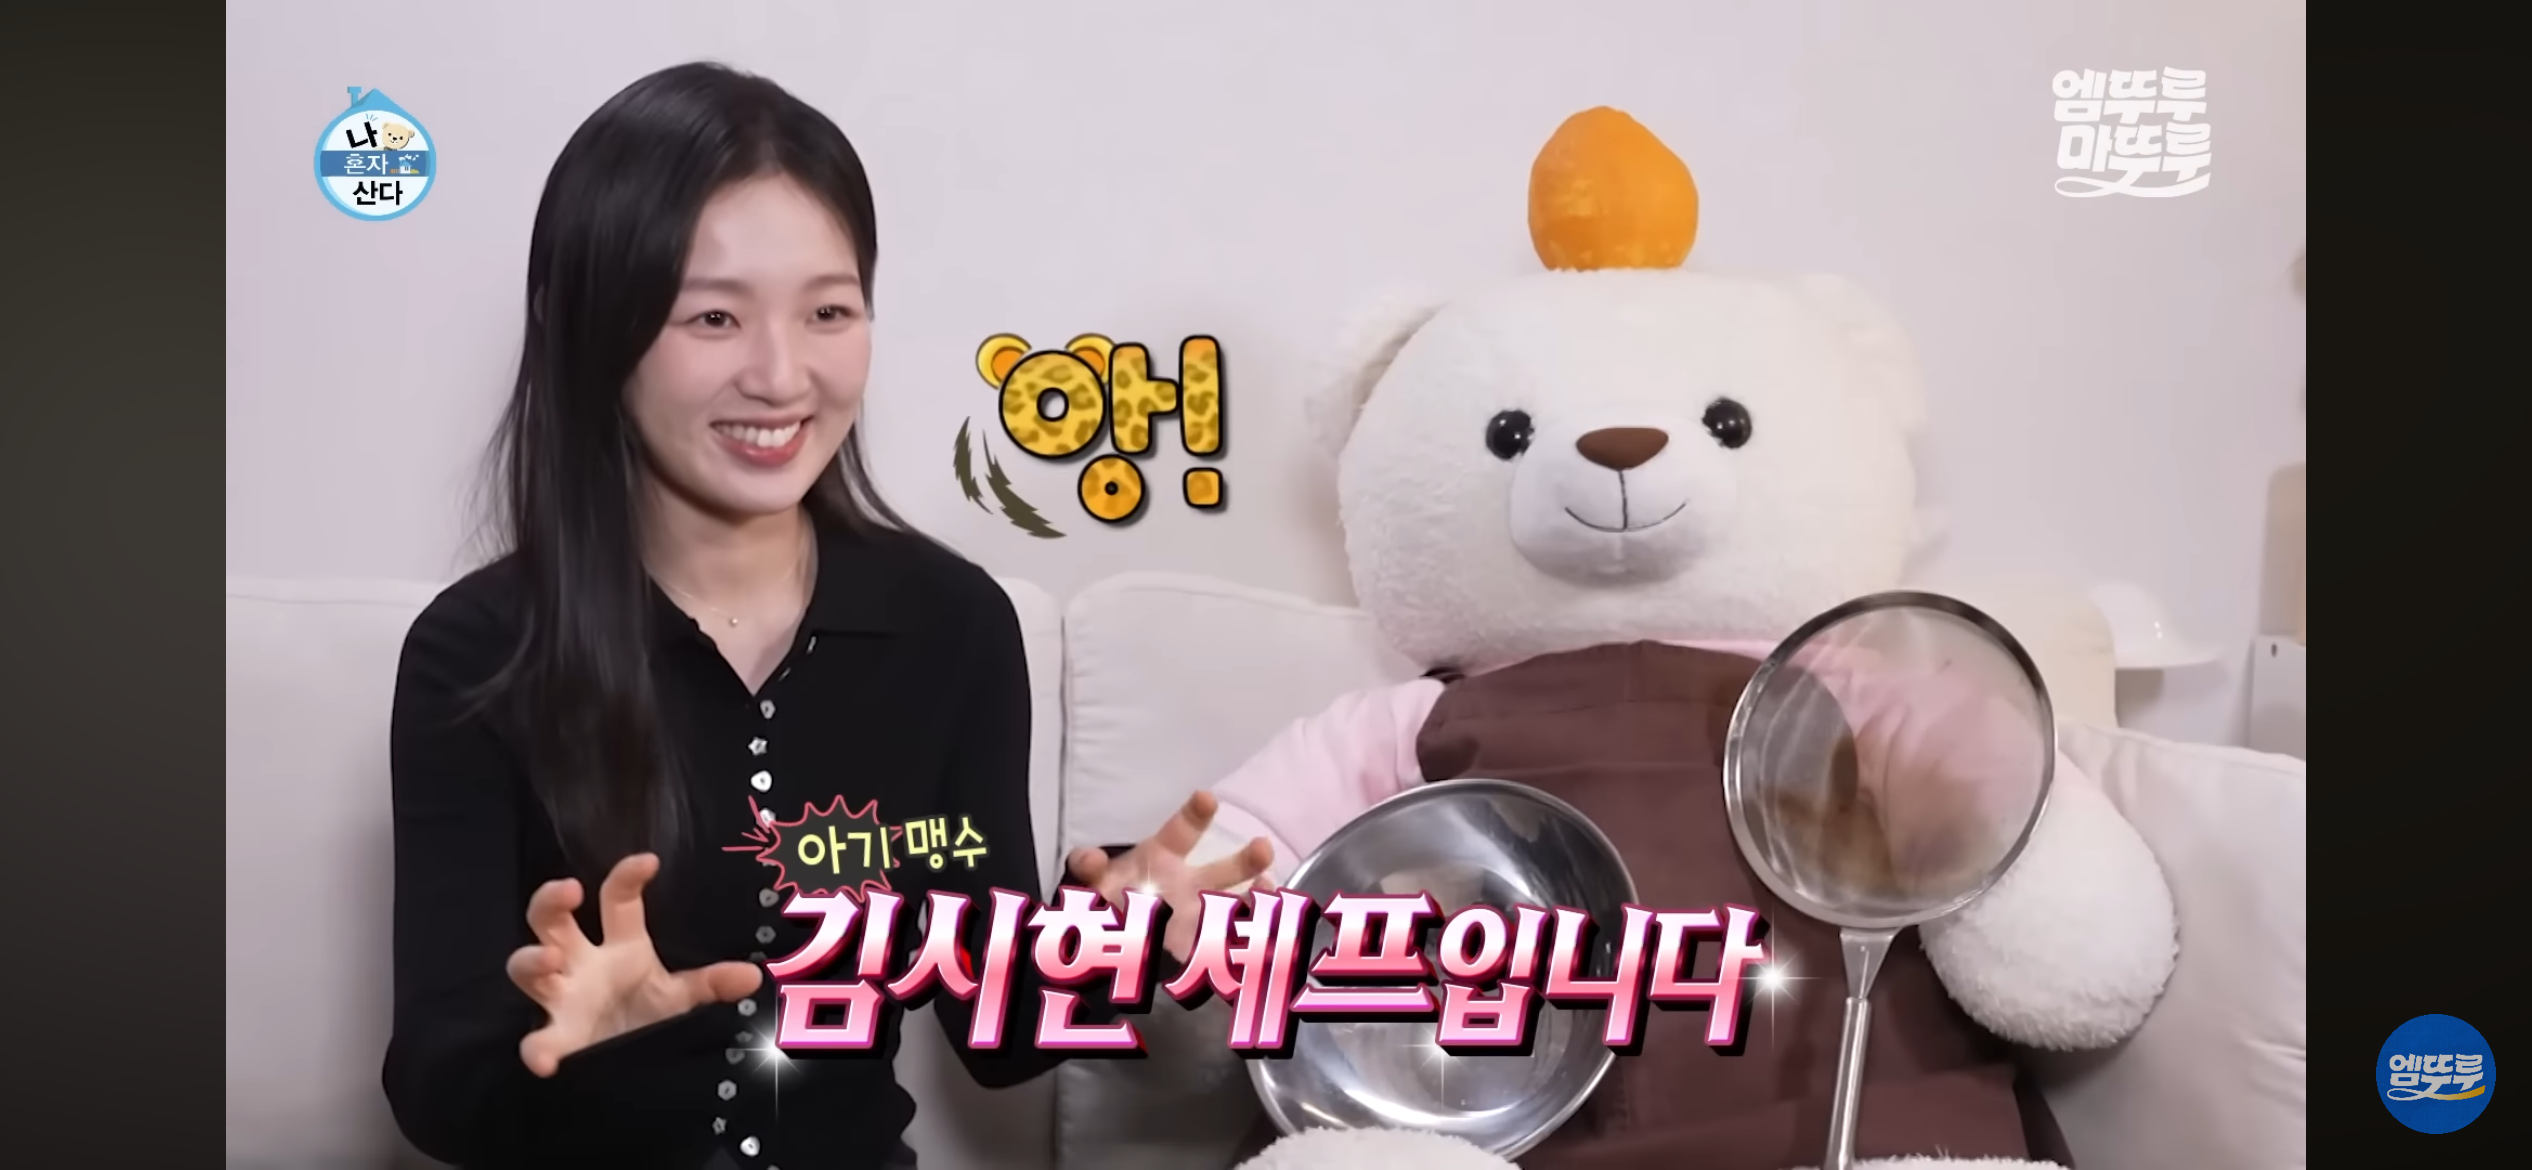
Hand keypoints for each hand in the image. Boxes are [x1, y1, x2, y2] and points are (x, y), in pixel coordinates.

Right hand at [507, 853, 763, 1076]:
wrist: (632, 1065)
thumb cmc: (649, 1015)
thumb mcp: (682, 996)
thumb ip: (712, 984)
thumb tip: (752, 977)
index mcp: (619, 946)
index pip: (618, 899)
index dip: (627, 877)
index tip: (648, 862)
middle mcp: (582, 963)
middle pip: (550, 920)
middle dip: (550, 901)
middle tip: (569, 890)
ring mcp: (563, 998)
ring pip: (526, 967)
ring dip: (531, 960)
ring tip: (549, 959)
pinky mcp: (557, 1036)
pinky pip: (538, 1040)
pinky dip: (537, 1049)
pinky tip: (545, 1059)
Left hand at [1067, 791, 1274, 963]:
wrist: (1110, 939)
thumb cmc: (1108, 900)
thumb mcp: (1094, 882)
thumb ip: (1090, 868)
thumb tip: (1090, 858)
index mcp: (1164, 859)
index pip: (1183, 832)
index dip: (1195, 815)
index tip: (1207, 799)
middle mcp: (1190, 884)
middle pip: (1223, 871)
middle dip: (1245, 861)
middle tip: (1263, 847)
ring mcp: (1202, 916)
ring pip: (1238, 906)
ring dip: (1255, 902)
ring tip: (1270, 901)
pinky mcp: (1204, 947)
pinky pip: (1234, 944)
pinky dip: (1251, 943)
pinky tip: (1263, 941)